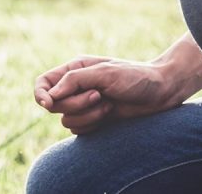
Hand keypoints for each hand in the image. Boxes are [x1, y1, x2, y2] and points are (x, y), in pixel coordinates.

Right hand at [34, 56, 191, 133]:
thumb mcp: (104, 73)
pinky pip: (79, 131)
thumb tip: (50, 96)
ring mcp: (84, 105)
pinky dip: (93, 125)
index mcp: (74, 70)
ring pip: (66, 120)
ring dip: (87, 116)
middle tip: (98, 96)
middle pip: (53, 105)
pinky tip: (110, 114)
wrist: (162, 92)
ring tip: (108, 105)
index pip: (43, 83)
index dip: (40, 94)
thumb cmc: (135, 77)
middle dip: (75, 104)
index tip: (48, 103)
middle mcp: (75, 88)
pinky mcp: (93, 120)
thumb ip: (74, 80)